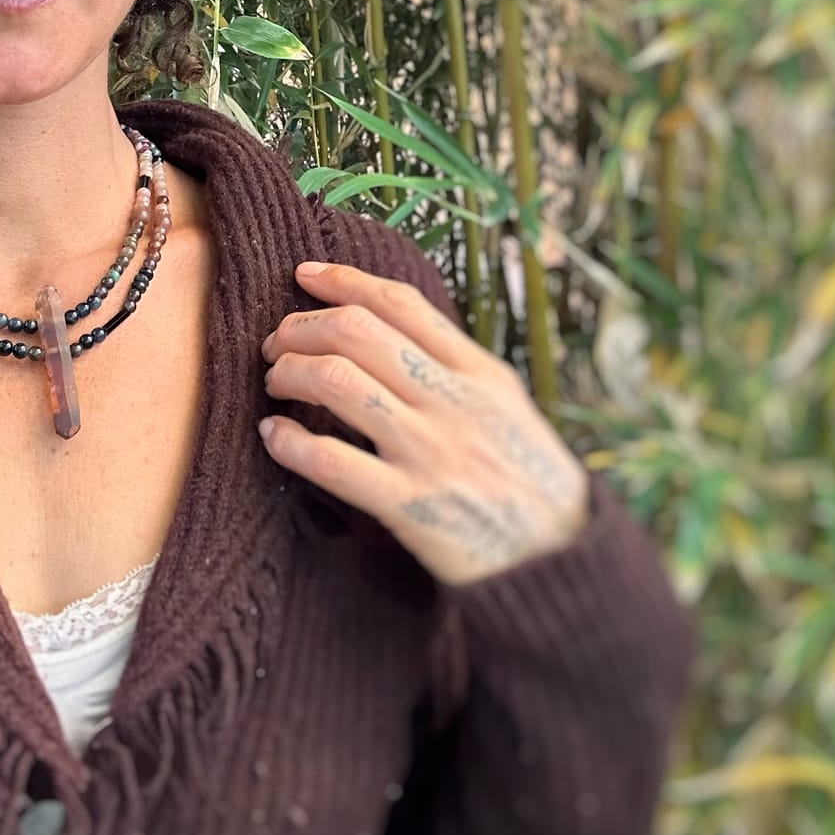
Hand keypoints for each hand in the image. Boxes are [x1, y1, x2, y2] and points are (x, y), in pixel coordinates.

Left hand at [258, 260, 590, 587]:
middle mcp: (453, 402)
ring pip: (337, 381)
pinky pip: (331, 461)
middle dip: (301, 328)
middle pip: (356, 332)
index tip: (305, 275)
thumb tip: (386, 327)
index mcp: (478, 372)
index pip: (400, 303)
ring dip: (290, 373)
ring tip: (276, 382)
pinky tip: (275, 435)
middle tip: (277, 344)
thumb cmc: (525, 477)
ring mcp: (431, 452)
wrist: (559, 558)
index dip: (343, 280)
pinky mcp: (410, 505)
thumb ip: (454, 367)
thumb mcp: (506, 406)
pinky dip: (289, 440)